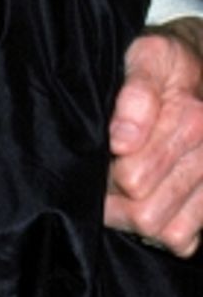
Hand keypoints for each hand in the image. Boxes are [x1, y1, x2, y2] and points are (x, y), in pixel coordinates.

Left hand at [107, 21, 202, 256]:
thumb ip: (136, 90)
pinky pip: (185, 239)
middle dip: (117, 199)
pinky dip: (164, 230)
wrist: (197, 70)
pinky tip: (151, 202)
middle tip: (108, 173)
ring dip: (138, 217)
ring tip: (126, 188)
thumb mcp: (146, 56)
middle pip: (146, 211)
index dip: (106, 171)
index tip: (104, 154)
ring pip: (166, 231)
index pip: (132, 178)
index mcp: (192, 120)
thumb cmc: (163, 64)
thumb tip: (123, 139)